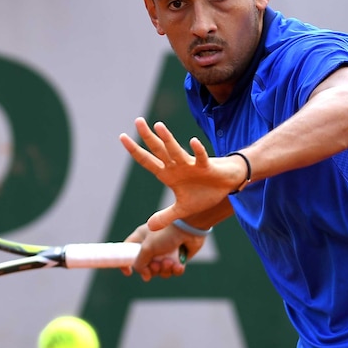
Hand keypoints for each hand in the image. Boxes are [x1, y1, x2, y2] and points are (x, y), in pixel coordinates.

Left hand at [119, 118, 243, 230]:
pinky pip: (201, 157)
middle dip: (148, 137)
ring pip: (176, 151)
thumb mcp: (182, 210)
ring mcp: (190, 165)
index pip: (147, 161)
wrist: (226, 186)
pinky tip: (193, 141)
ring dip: (168, 139)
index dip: (135, 151)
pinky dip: (198, 150)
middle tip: (137, 121)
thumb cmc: (203, 193)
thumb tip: (149, 227)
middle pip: (159, 150)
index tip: (122, 137)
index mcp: (168, 175)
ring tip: (158, 126)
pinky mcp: (206, 166)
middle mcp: (176, 166)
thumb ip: (166, 216)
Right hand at [122, 223, 204, 281]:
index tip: (129, 273)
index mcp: (141, 238)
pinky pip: (173, 270)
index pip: (127, 251)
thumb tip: (145, 276)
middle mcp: (152, 245)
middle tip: (157, 265)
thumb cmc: (166, 233)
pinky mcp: (178, 257)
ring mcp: (165, 252)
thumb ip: (140, 263)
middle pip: (146, 266)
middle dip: (152, 269)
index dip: (125, 262)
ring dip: (165, 270)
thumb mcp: (147, 248)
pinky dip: (176, 270)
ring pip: (161, 271)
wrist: (190, 228)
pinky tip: (178, 265)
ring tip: (170, 262)